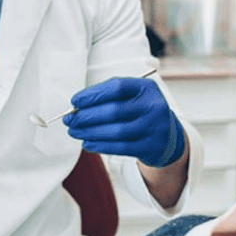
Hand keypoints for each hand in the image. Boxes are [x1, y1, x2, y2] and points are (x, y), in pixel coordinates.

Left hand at [64, 76, 183, 166]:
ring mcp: (154, 128)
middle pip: (114, 111)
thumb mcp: (131, 97)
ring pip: (116, 131)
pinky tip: (87, 143)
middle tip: (69, 119)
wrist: (166, 136)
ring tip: (74, 131)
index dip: (93, 94)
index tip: (74, 101)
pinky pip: (121, 148)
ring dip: (90, 132)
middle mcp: (153, 106)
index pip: (116, 88)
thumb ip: (108, 98)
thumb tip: (77, 107)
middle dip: (86, 116)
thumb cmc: (140, 112)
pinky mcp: (151, 147)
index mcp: (146, 88)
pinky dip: (100, 146)